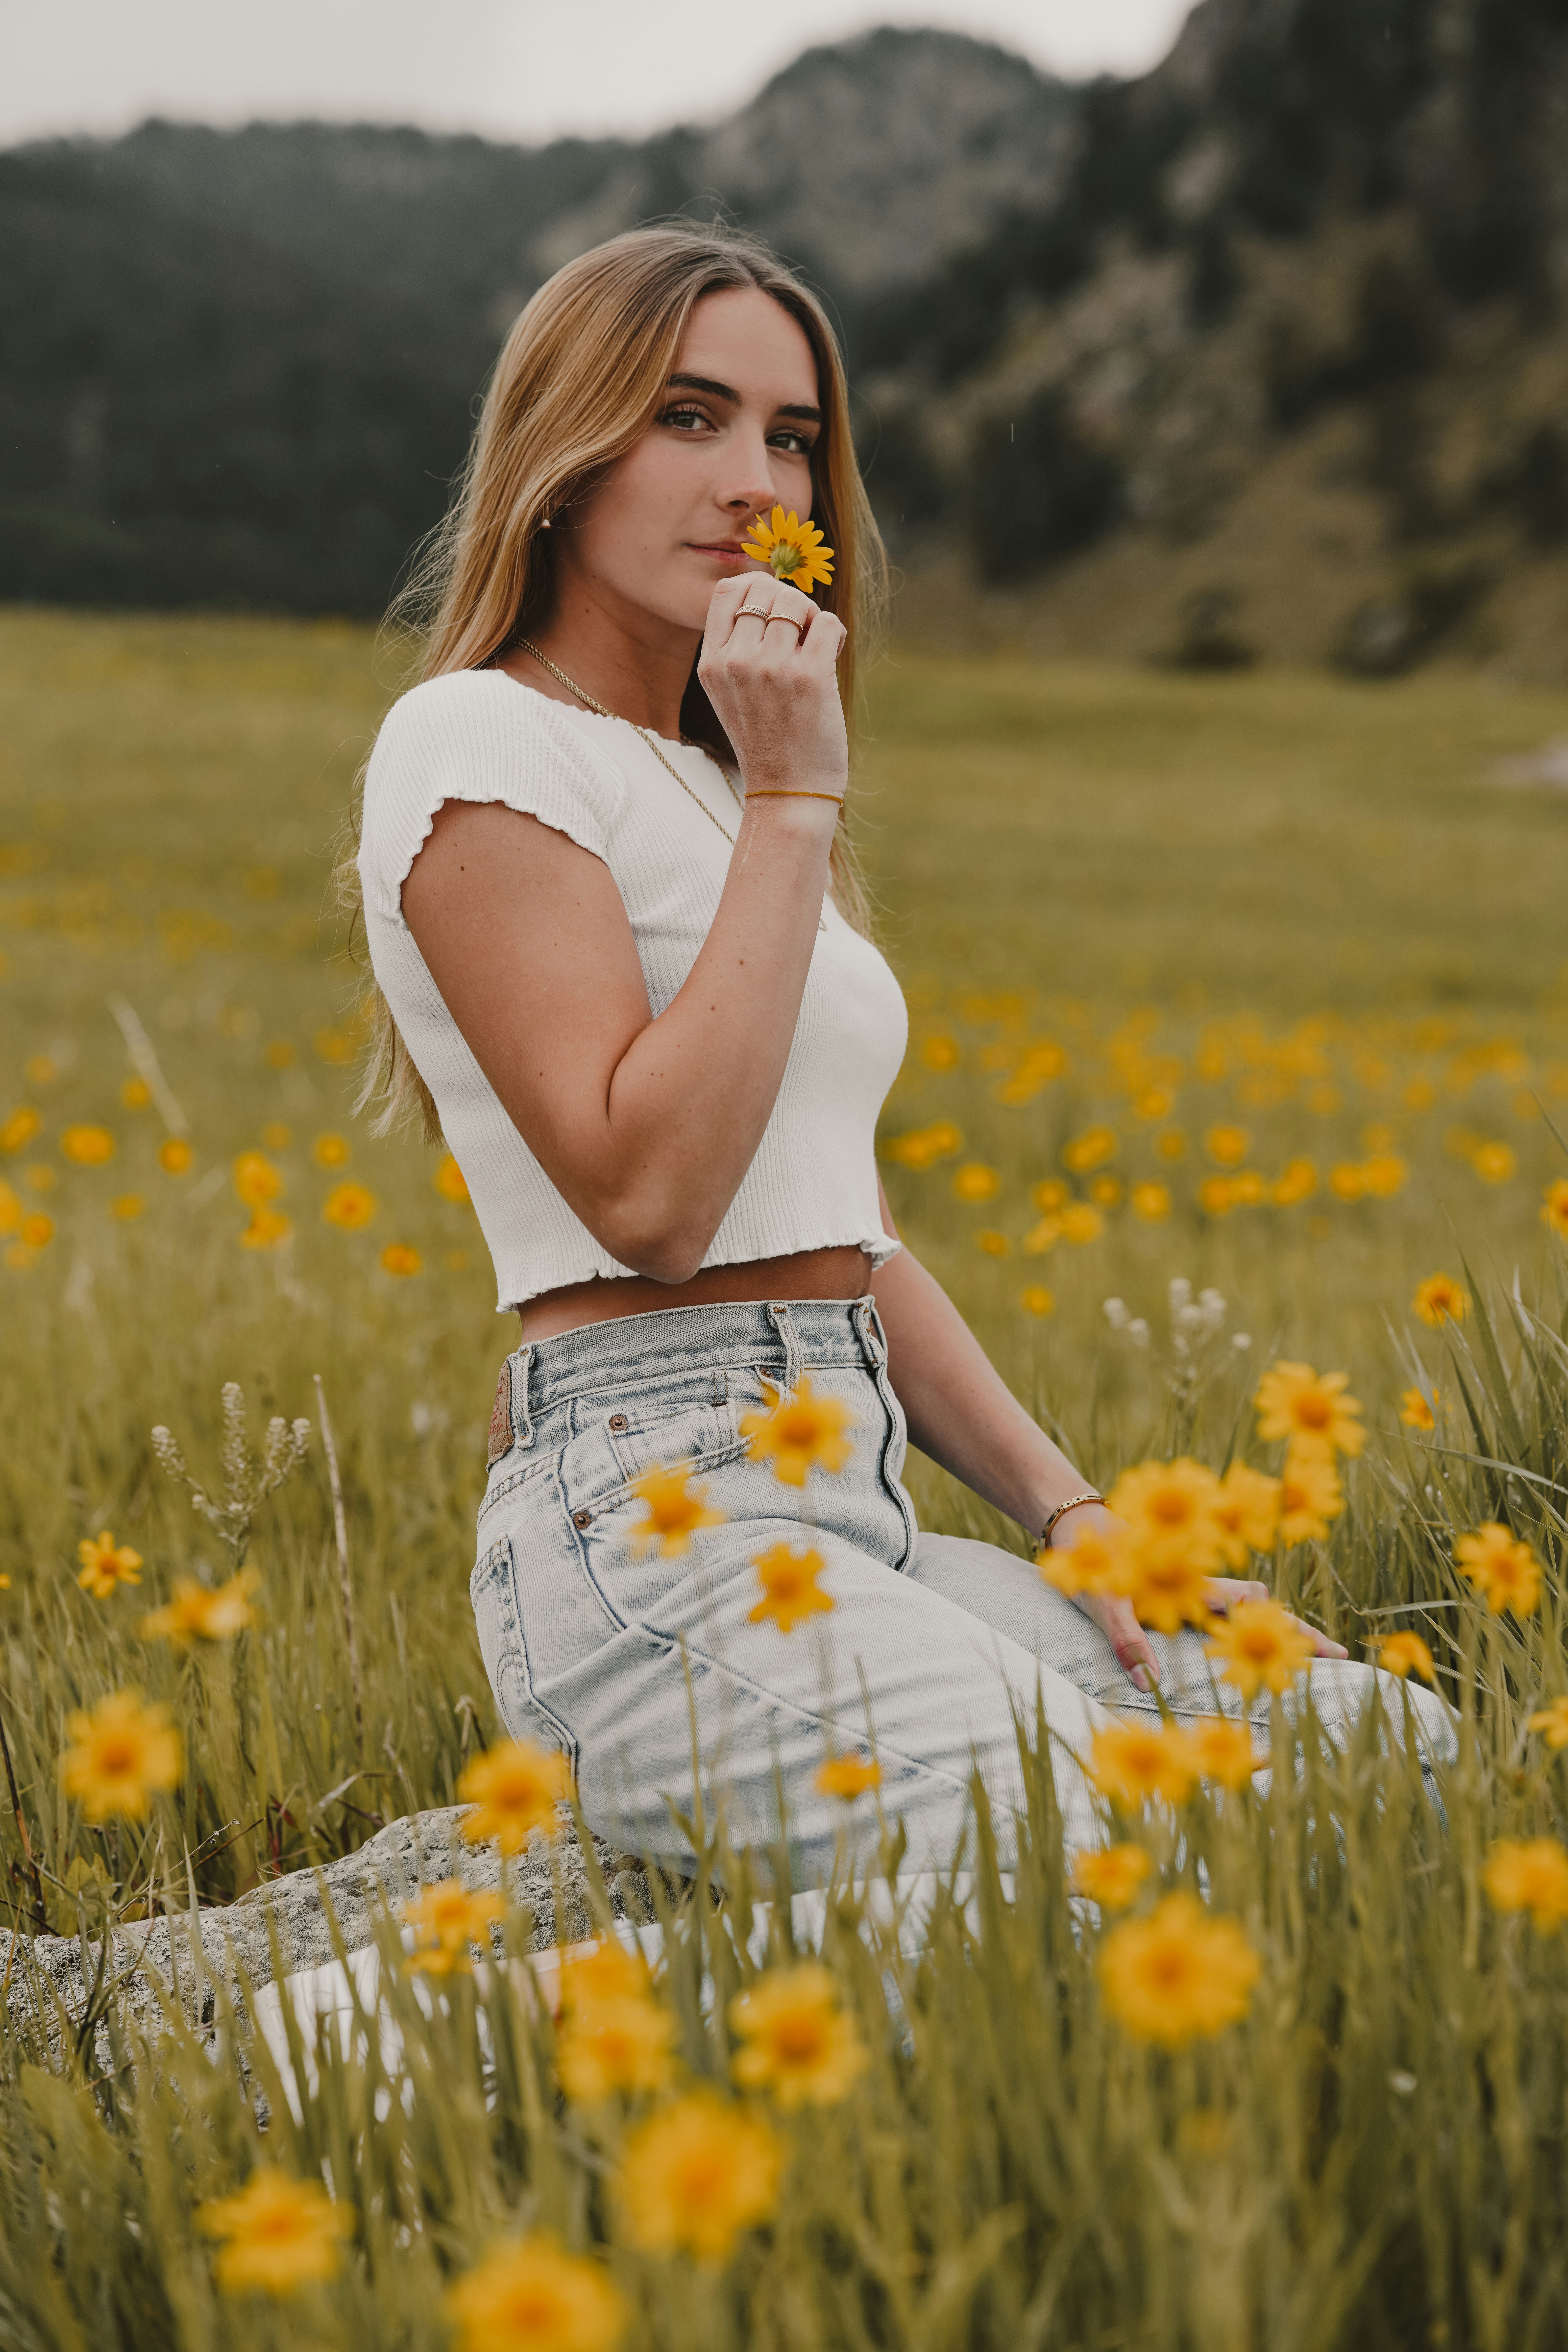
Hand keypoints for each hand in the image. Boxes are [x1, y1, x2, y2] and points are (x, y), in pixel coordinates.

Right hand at [697, 573, 847, 802]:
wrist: (787, 790)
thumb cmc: (766, 739)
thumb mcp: (730, 692)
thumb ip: (737, 646)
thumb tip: (767, 592)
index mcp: (711, 663)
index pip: (727, 590)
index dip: (756, 587)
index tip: (772, 609)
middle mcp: (736, 662)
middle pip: (764, 589)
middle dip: (789, 602)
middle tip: (799, 633)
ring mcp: (772, 669)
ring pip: (796, 600)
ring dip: (812, 617)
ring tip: (814, 645)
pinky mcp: (809, 677)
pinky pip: (827, 622)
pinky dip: (833, 633)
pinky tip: (829, 658)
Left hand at [1050, 1510, 1348, 1694]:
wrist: (1076, 1524)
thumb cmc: (1093, 1562)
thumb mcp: (1105, 1602)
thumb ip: (1126, 1639)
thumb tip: (1150, 1685)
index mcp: (1195, 1587)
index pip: (1256, 1610)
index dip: (1292, 1632)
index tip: (1331, 1654)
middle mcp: (1203, 1587)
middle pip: (1265, 1609)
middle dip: (1299, 1633)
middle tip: (1339, 1656)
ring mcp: (1194, 1587)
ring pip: (1248, 1608)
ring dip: (1275, 1629)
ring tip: (1307, 1659)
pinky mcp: (1178, 1591)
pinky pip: (1221, 1610)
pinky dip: (1246, 1624)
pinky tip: (1255, 1645)